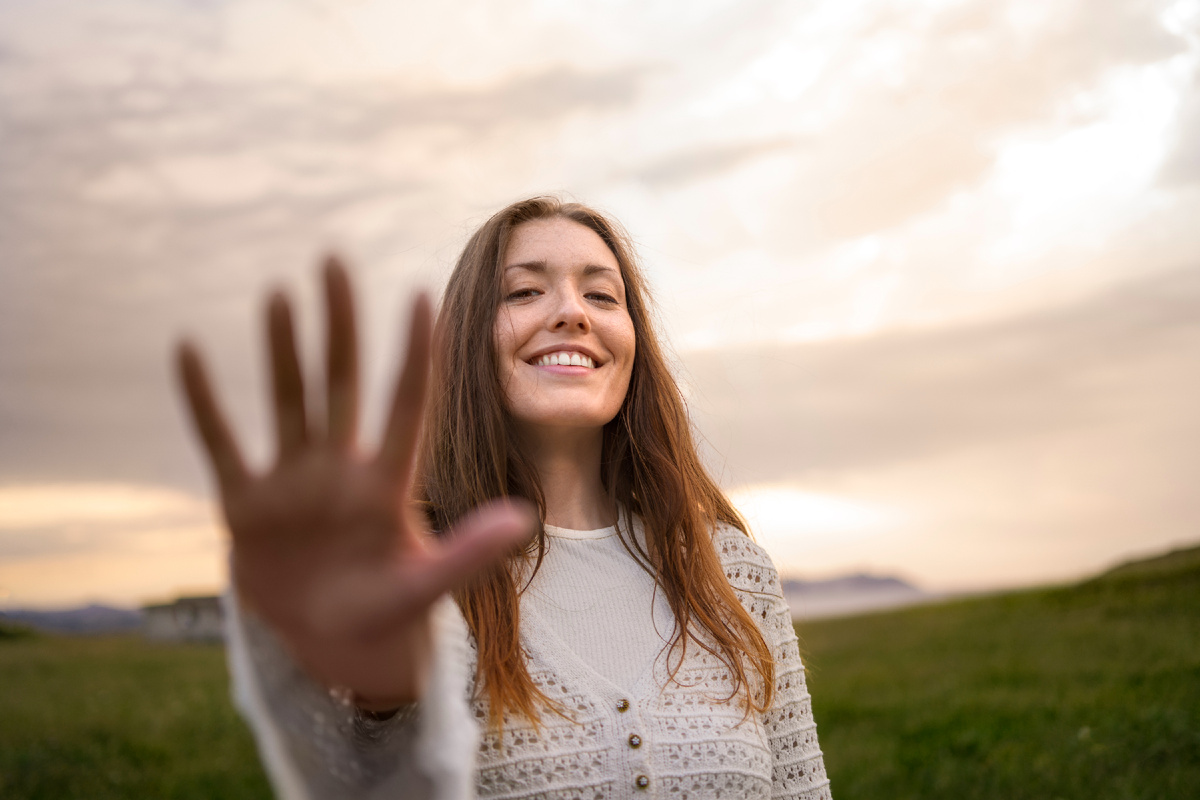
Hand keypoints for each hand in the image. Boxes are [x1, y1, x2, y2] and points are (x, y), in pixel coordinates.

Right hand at [176, 257, 532, 706]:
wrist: (333, 646)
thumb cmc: (389, 614)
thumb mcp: (427, 587)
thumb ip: (468, 553)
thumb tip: (524, 518)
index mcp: (387, 483)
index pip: (406, 403)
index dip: (413, 353)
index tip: (421, 295)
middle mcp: (340, 468)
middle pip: (340, 382)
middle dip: (338, 325)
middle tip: (333, 261)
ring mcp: (292, 482)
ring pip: (287, 400)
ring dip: (281, 348)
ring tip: (279, 292)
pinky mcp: (245, 505)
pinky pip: (222, 442)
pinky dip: (204, 401)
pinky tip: (188, 349)